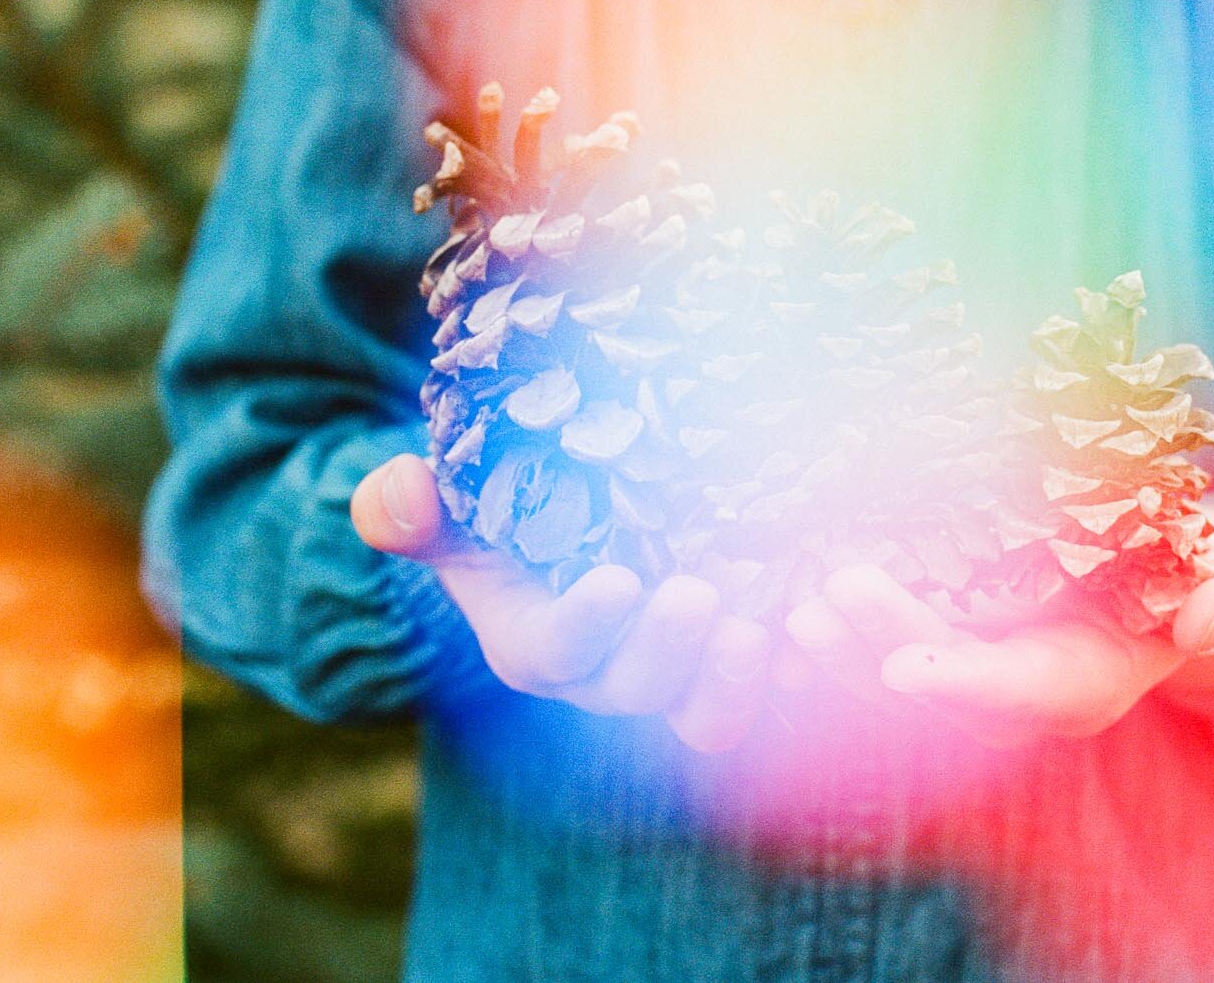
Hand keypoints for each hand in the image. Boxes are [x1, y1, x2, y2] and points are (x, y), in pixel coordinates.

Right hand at [353, 454, 771, 751]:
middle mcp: (604, 676)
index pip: (553, 653)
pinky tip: (818, 629)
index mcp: (534, 644)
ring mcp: (674, 679)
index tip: (618, 580)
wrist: (565, 527)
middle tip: (702, 594)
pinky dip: (793, 675)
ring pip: (705, 719)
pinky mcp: (731, 668)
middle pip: (638, 690)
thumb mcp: (447, 502)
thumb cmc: (496, 512)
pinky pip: (768, 697)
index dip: (585, 628)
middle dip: (670, 653)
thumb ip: (408, 504)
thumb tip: (395, 494)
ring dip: (734, 686)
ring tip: (758, 629)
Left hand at [784, 502, 1213, 747]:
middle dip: (883, 647)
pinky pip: (880, 667)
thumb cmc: (1194, 587)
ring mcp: (976, 683)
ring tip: (797, 611)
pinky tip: (787, 621)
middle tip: (829, 594)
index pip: (1019, 693)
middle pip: (939, 689)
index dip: (962, 682)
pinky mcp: (946, 657)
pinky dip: (838, 651)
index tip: (901, 671)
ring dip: (843, 659)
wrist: (1162, 599)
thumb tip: (1207, 618)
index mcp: (1084, 686)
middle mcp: (1019, 700)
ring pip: (899, 688)